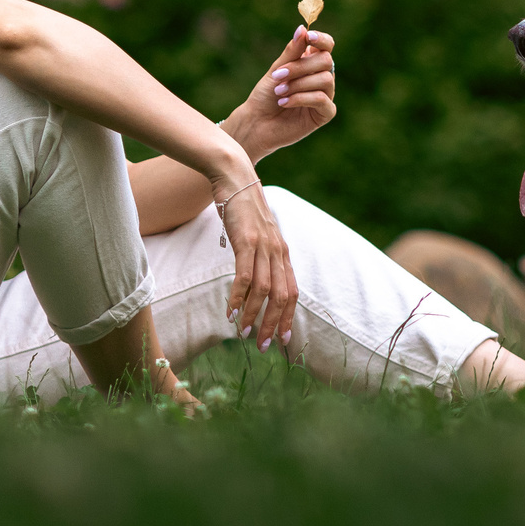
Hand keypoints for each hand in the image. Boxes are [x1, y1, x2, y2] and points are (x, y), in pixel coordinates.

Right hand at [218, 180, 297, 351]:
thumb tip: (252, 284)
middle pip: (282, 295)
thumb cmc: (243, 211)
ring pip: (265, 289)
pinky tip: (232, 311)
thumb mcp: (257, 238)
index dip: (289, 317)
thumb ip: (259, 259)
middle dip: (274, 323)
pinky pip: (245, 274)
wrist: (235, 178)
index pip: (292, 292)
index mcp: (283, 253)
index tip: (284, 340)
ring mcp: (263, 246)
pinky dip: (239, 296)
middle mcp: (278, 252)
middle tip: (265, 346)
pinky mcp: (246, 241)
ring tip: (244, 333)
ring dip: (255, 314)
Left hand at [225, 28, 336, 157]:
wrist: (257, 123)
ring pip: (326, 79)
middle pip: (326, 61)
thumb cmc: (265, 96)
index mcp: (312, 63)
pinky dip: (301, 98)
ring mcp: (326, 95)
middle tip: (278, 76)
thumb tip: (302, 29)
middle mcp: (322, 77)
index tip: (309, 37)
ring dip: (298, 84)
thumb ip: (292, 52)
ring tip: (279, 92)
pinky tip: (284, 102)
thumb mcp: (276, 70)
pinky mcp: (325, 113)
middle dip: (300, 67)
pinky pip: (322, 99)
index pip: (327, 45)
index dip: (321, 39)